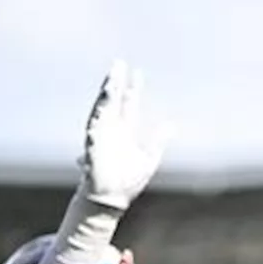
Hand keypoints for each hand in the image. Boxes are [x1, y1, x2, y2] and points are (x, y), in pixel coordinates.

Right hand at [79, 60, 169, 209]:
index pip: (129, 104)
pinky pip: (94, 127)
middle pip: (113, 101)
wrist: (112, 199)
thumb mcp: (149, 157)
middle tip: (119, 64)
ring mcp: (101, 135)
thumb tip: (170, 124)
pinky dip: (98, 116)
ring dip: (106, 95)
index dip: (133, 89)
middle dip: (116, 82)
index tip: (137, 73)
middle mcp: (112, 129)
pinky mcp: (92, 145)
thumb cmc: (127, 181)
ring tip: (111, 79)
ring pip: (102, 110)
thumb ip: (158, 140)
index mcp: (125, 131)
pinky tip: (103, 104)